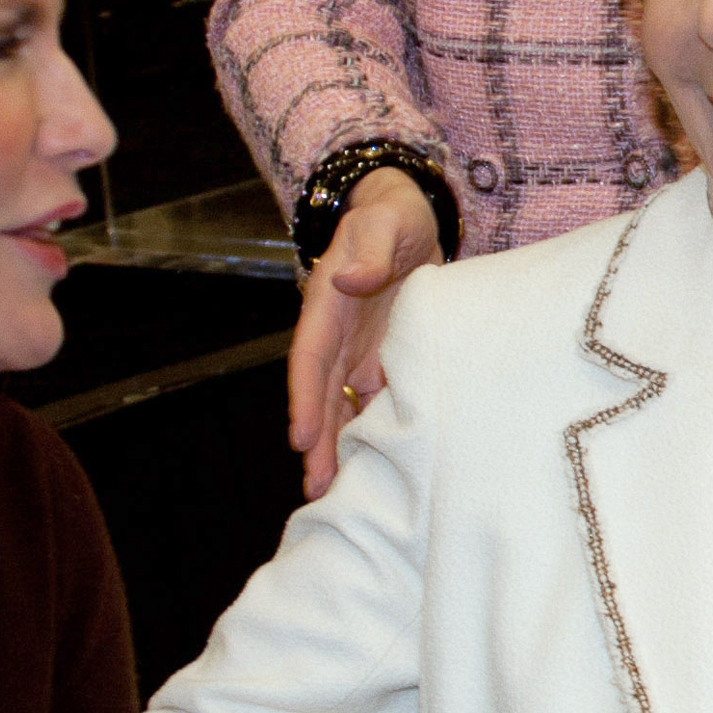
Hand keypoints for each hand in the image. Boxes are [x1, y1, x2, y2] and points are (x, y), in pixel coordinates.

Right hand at [285, 167, 443, 498]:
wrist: (411, 220)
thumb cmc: (392, 218)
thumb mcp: (383, 223)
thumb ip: (369, 250)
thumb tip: (348, 279)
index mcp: (326, 308)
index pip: (309, 359)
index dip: (304, 399)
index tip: (301, 436)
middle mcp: (336, 338)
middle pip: (321, 396)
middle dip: (317, 443)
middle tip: (317, 488)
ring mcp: (357, 353)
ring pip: (342, 408)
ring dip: (338, 449)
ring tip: (335, 494)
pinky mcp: (383, 360)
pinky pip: (373, 402)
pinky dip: (371, 434)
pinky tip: (377, 468)